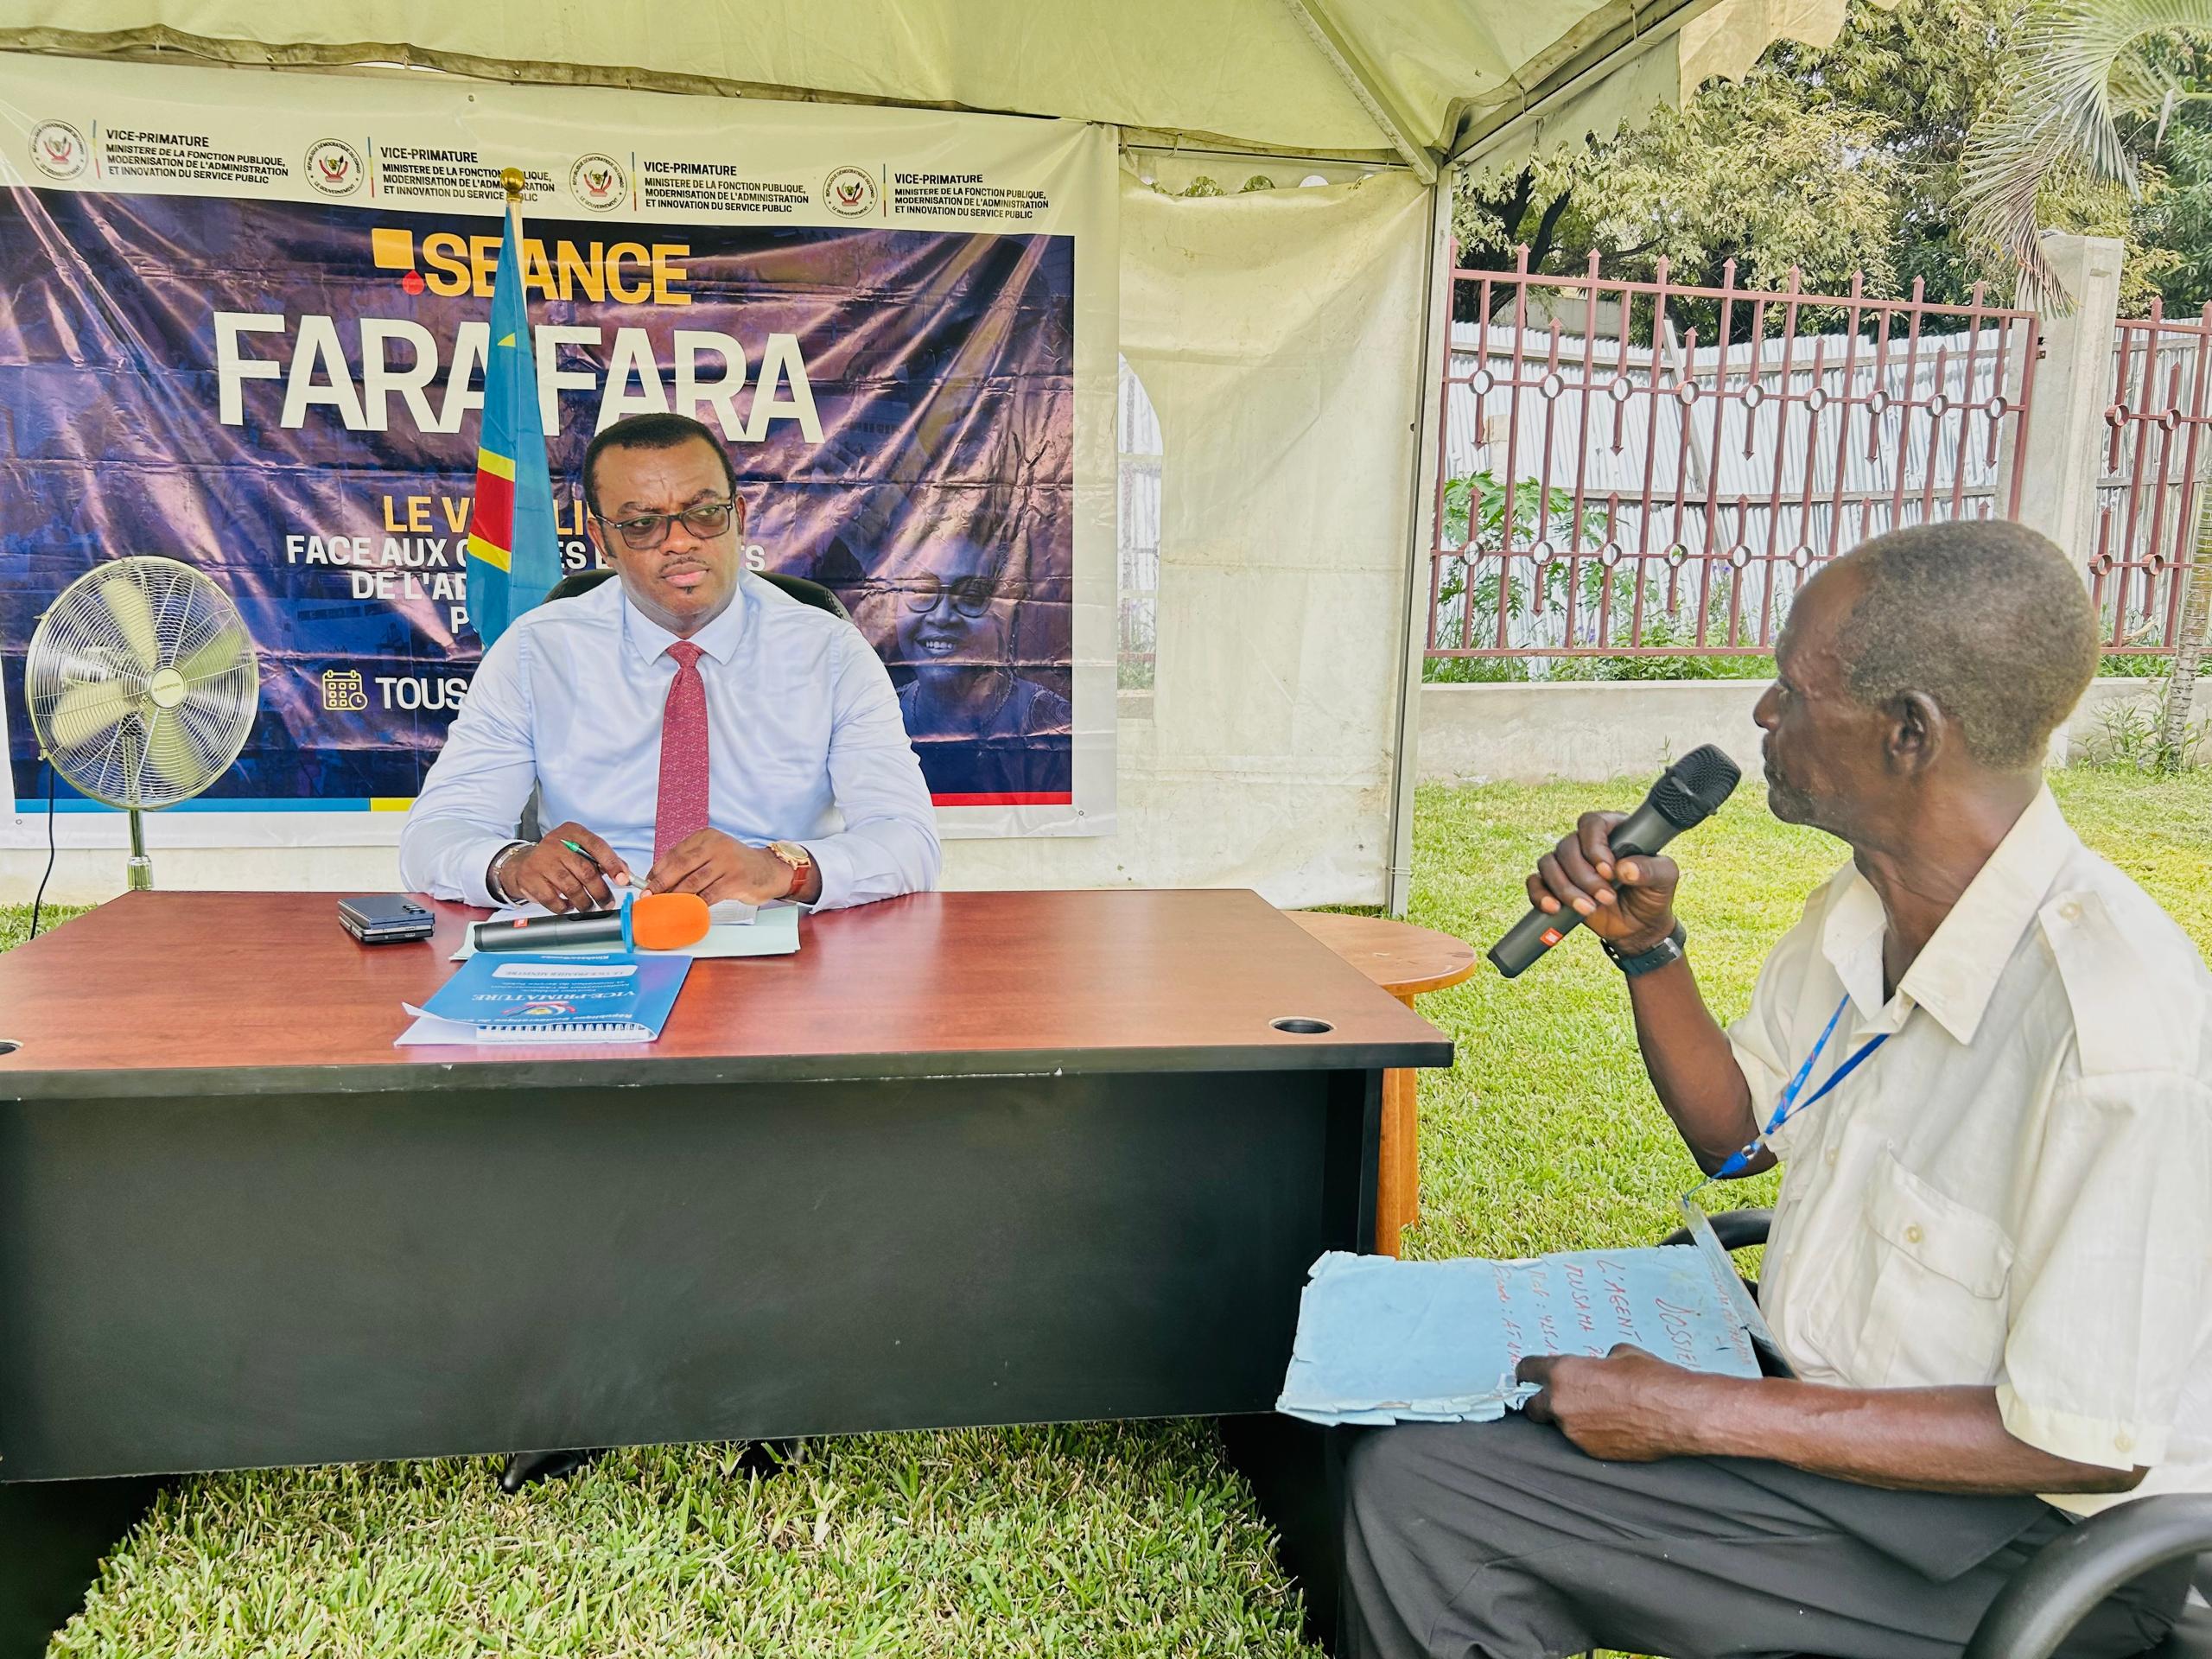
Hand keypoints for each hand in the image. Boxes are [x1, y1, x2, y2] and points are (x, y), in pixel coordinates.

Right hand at [497, 822, 630, 913]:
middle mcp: (556, 843)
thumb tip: (625, 874)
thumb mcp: (580, 849)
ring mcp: (541, 860)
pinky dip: (564, 907)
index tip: (623, 880)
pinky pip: (553, 899)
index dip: (613, 865)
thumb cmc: (559, 857)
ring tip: (589, 907)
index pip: (598, 846)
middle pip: (586, 872)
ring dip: (585, 903)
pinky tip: (569, 906)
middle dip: (601, 892)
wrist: (523, 862)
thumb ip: (603, 859)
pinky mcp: (530, 878)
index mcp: (572, 832)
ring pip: (572, 888)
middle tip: (607, 903)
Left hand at [645, 829, 803, 905]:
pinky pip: (709, 895)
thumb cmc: (735, 865)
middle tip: (649, 897)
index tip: (646, 885)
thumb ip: (690, 863)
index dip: (657, 871)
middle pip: (680, 866)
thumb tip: (658, 881)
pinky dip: (695, 905)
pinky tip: (688, 910)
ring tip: (665, 906)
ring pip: (692, 882)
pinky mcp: (735, 880)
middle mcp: (716, 845)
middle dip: (661, 884)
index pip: (674, 854)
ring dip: (676, 897)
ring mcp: (727, 862)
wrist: (769, 870)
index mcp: (706, 836)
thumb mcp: (713, 855)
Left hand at [1516, 1345, 1710, 1460]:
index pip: (1526, 1370)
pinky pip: (1582, 1440)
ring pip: (1561, 1426)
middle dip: (1541, 1402)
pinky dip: (1591, 1434)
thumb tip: (1598, 1367)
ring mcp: (1575, 1433)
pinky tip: (1614, 1426)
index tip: (1529, 1375)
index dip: (1528, 1372)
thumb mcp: (1621, 1354)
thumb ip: (1597, 1362)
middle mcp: (1561, 1405)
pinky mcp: (1592, 1452)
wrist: (1678, 1412)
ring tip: (1601, 1412)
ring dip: (1572, 1419)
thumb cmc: (1652, 1378)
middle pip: (1532, 1407)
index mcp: (1563, 1373)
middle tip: (1558, 1398)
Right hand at [1527, 811, 1681, 953]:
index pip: (1592, 823)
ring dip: (1565, 889)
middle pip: (1567, 846)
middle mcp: (1587, 844)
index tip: (1608, 871)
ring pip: (1548, 864)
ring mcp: (1568, 865)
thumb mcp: (1665, 879)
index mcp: (1613, 832)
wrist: (1639, 928)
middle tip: (1606, 898)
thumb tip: (1624, 868)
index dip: (1594, 845)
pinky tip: (1554, 908)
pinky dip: (1540, 895)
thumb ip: (1652, 869)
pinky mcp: (1555, 885)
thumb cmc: (1653, 896)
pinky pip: (1535, 882)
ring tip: (1588, 909)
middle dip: (1584, 877)